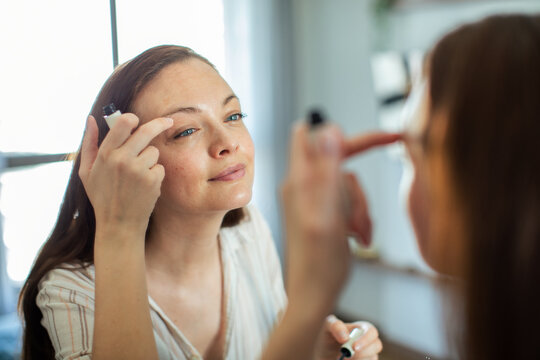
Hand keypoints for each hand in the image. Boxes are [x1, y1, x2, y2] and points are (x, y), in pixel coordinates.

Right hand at [79, 114, 172, 234]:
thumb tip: (91, 118)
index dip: (133, 118)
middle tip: (169, 121)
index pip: (124, 123)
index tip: (139, 119)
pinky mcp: (153, 180)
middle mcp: (122, 159)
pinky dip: (154, 174)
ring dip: (149, 160)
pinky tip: (144, 186)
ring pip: (154, 151)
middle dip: (160, 124)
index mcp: (106, 154)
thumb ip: (89, 143)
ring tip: (137, 176)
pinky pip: (159, 167)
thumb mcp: (87, 172)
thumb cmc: (102, 197)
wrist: (119, 225)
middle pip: (147, 130)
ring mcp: (139, 170)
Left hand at [282, 123, 400, 312]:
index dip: (353, 134)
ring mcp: (311, 199)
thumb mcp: (328, 214)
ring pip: (348, 187)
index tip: (391, 137)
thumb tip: (330, 128)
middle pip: (341, 164)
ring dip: (360, 211)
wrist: (313, 296)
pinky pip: (347, 204)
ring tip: (356, 235)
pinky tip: (357, 239)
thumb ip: (327, 170)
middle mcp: (302, 185)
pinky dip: (357, 219)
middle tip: (360, 221)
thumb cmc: (319, 263)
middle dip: (359, 191)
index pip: (317, 134)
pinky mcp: (321, 212)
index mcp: (300, 181)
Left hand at [316, 315, 381, 359]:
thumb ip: (335, 326)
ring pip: (372, 358)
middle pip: (376, 346)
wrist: (325, 355)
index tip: (354, 347)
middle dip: (362, 352)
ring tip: (341, 359)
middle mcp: (369, 342)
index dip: (365, 339)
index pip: (372, 331)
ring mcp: (370, 355)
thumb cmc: (328, 338)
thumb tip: (345, 337)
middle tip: (346, 357)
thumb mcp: (327, 328)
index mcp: (362, 329)